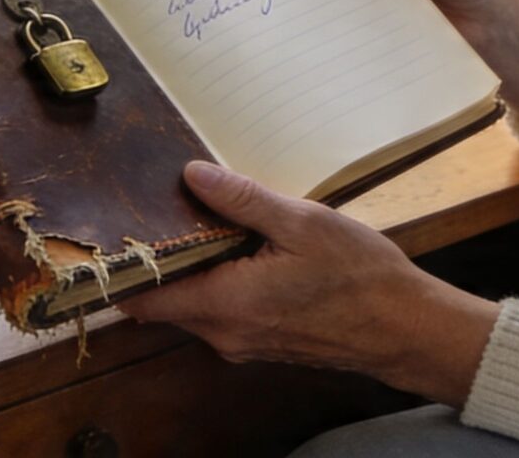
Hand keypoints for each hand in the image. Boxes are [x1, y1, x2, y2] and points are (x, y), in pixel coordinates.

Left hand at [115, 160, 499, 405]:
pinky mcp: (263, 342)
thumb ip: (243, 200)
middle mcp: (225, 333)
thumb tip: (192, 175)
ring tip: (205, 217)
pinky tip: (241, 246)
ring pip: (195, 304)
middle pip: (166, 300)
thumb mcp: (301, 223)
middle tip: (162, 205)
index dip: (123, 268)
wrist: (405, 328)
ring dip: (194, 268)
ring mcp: (244, 342)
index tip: (113, 231)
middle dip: (161, 258)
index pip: (144, 299)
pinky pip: (223, 311)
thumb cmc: (359, 276)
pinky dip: (220, 281)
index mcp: (226, 304)